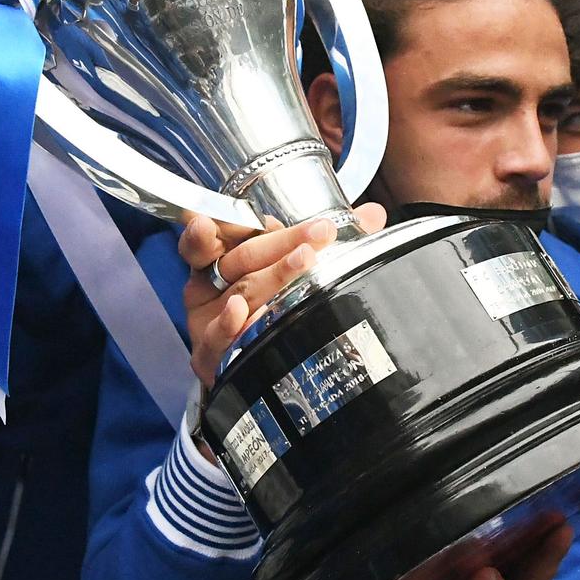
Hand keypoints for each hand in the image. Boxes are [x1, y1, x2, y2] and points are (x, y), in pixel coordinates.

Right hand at [178, 204, 386, 389]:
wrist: (249, 368)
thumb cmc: (264, 305)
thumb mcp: (291, 265)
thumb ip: (328, 240)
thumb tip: (373, 214)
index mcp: (224, 254)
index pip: (228, 227)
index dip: (245, 217)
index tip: (272, 211)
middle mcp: (209, 282)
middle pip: (243, 255)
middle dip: (282, 242)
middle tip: (319, 233)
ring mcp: (206, 316)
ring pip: (241, 290)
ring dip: (274, 274)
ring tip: (304, 259)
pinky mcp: (207, 353)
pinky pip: (216, 336)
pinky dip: (227, 322)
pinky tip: (239, 310)